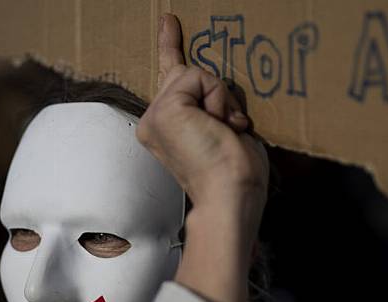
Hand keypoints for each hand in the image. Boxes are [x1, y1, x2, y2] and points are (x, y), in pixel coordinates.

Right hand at [136, 13, 268, 301]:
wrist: (229, 194)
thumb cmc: (235, 174)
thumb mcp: (224, 130)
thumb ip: (211, 106)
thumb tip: (216, 97)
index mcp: (166, 129)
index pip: (170, 78)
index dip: (169, 46)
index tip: (169, 22)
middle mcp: (152, 121)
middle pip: (191, 75)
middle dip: (219, 97)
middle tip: (228, 130)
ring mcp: (155, 115)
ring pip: (197, 75)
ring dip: (221, 101)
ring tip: (223, 132)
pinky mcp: (165, 110)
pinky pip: (200, 78)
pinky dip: (217, 99)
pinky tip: (216, 125)